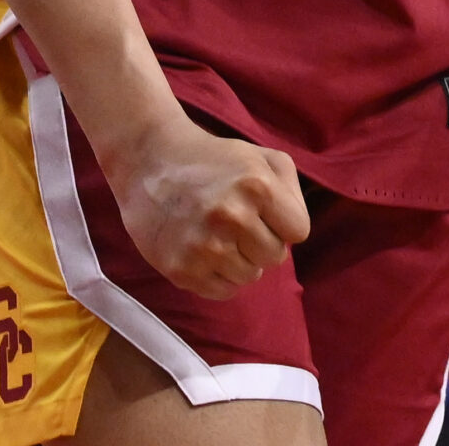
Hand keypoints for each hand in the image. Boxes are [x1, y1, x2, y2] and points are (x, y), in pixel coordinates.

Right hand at [110, 118, 309, 300]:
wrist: (150, 161)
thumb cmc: (213, 159)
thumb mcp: (260, 157)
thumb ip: (290, 190)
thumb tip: (294, 232)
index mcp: (257, 186)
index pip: (298, 231)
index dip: (283, 222)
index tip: (264, 212)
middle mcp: (233, 217)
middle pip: (275, 257)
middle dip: (261, 241)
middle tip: (236, 222)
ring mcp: (205, 246)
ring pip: (250, 276)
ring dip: (240, 260)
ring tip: (218, 234)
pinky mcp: (182, 269)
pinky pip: (223, 291)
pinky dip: (219, 276)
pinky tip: (204, 250)